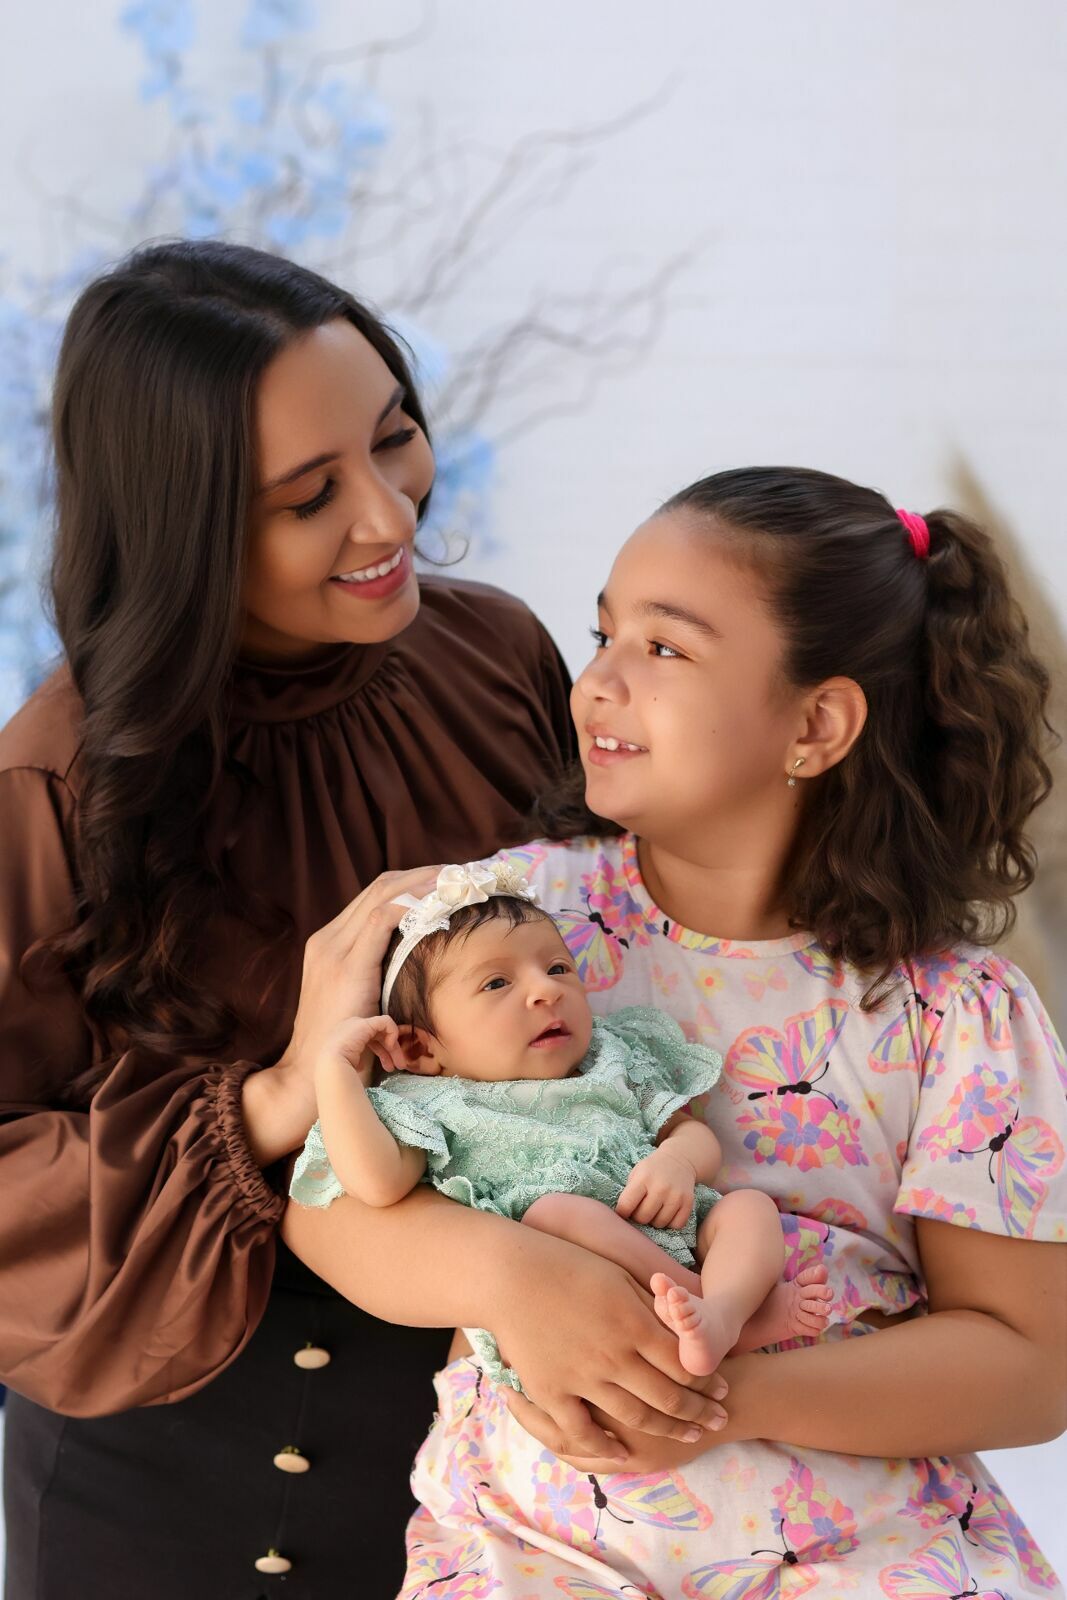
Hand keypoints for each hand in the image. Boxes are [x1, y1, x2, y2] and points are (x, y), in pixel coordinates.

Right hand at [278, 865, 440, 1082]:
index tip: (448, 880)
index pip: (375, 895)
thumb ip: (380, 978)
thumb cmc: (344, 1046)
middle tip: (460, 873)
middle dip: (422, 875)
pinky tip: (439, 901)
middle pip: (380, 886)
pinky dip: (413, 902)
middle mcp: (328, 940)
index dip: (413, 882)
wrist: (310, 1076)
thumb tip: (420, 968)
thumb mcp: (362, 1002)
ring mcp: (333, 951)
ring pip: (383, 893)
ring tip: (456, 879)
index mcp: (330, 944)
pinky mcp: (346, 967)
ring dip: (423, 882)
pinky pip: (382, 918)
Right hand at [317, 1015, 408, 1084]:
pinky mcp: (366, 1023)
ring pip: (383, 1031)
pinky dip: (393, 1033)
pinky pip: (386, 1022)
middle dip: (390, 1051)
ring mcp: (357, 1024)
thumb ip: (356, 1062)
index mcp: (345, 1037)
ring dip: (394, 1047)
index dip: (381, 1052)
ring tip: (400, 1065)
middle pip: (377, 1036)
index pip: (368, 1040)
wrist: (331, 1067)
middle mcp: (350, 1027)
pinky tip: (391, 1047)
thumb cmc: (338, 1072)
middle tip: (399, 1066)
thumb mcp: (348, 1065)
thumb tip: (360, 1066)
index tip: (389, 1067)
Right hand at [492, 1241, 727, 1461]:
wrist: (511, 1275)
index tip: (723, 1389)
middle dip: (699, 1411)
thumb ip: (652, 1306)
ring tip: (688, 1435)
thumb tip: (684, 1325)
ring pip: (636, 1416)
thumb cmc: (567, 1265)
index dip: (709, 1380)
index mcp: (633, 1323)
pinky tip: (620, 1452)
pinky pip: (582, 1430)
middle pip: (669, 1396)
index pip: (685, 1363)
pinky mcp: (551, 1391)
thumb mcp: (619, 1276)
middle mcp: (614, 1356)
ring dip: (667, 1429)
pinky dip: (604, 1446)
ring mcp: (582, 1377)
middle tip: (717, 1419)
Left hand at [616, 1149, 695, 1229]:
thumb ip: (629, 1193)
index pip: (626, 1205)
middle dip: (638, 1217)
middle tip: (640, 1210)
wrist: (679, 1160)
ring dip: (654, 1220)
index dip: (622, 1212)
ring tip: (654, 1209)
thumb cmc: (652, 1170)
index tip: (624, 1211)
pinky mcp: (688, 1202)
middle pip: (643, 1217)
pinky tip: (667, 1212)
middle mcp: (660, 1187)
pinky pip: (676, 1225)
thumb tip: (623, 1217)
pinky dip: (670, 1223)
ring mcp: (676, 1196)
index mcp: (643, 1178)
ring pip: (659, 1223)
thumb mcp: (636, 1173)